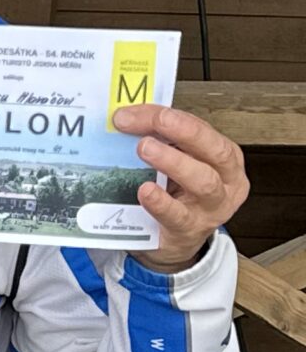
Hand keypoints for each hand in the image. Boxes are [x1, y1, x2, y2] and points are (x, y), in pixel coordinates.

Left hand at [115, 103, 248, 270]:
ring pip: (203, 181)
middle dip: (184, 132)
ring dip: (174, 162)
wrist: (173, 239)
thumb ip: (160, 140)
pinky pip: (177, 215)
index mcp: (224, 157)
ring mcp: (211, 208)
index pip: (201, 128)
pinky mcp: (189, 230)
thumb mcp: (176, 162)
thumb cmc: (177, 193)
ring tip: (145, 149)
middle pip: (215, 151)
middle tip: (156, 122)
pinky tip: (144, 190)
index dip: (171, 117)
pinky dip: (161, 202)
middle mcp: (226, 181)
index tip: (135, 112)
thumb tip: (126, 118)